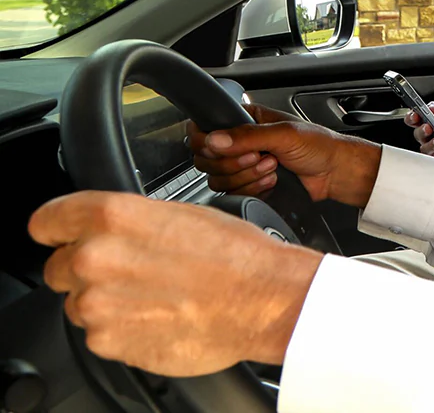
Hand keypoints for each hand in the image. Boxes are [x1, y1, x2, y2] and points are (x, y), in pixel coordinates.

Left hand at [27, 191, 321, 375]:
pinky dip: (123, 331)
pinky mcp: (108, 341)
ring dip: (106, 303)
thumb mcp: (182, 213)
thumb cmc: (237, 256)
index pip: (46, 221)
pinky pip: (100, 335)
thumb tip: (109, 232)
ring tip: (155, 298)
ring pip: (80, 304)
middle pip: (59, 267)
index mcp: (111, 217)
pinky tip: (159, 318)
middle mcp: (95, 258)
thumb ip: (130, 222)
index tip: (63, 237)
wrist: (264, 301)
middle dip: (90, 271)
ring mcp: (97, 304)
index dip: (58, 230)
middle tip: (134, 273)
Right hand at [187, 104, 380, 207]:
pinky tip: (272, 182)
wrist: (336, 172)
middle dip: (236, 162)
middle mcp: (240, 142)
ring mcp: (243, 166)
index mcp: (246, 119)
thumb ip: (247, 136)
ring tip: (272, 167)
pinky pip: (233, 193)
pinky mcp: (249, 185)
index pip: (205, 129)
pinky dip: (253, 189)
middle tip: (261, 156)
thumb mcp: (284, 134)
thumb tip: (215, 139)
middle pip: (207, 158)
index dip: (208, 142)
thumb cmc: (319, 146)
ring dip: (247, 176)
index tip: (224, 147)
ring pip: (219, 178)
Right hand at [404, 102, 433, 153]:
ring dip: (430, 142)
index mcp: (428, 120)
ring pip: (424, 146)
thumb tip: (428, 107)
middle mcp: (428, 134)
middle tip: (428, 127)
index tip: (415, 115)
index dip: (411, 117)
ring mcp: (432, 146)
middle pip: (416, 133)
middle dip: (421, 130)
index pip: (413, 119)